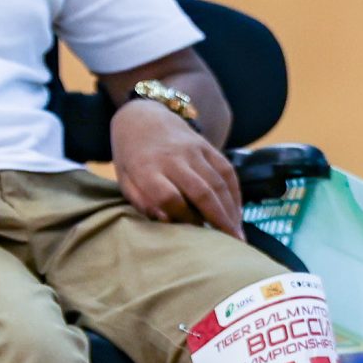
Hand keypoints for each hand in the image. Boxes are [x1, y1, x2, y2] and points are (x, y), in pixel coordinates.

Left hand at [111, 99, 241, 236]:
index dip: (181, 216)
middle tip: (230, 244)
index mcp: (146, 168)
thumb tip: (167, 221)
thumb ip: (141, 201)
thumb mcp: (125, 180)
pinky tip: (237, 214)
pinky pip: (227, 171)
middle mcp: (173, 158)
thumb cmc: (131, 158)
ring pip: (218, 182)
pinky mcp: (208, 147)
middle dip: (217, 219)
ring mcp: (194, 150)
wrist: (142, 118)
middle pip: (200, 191)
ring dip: (230, 210)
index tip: (190, 233)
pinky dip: (235, 194)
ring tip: (237, 235)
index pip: (168, 196)